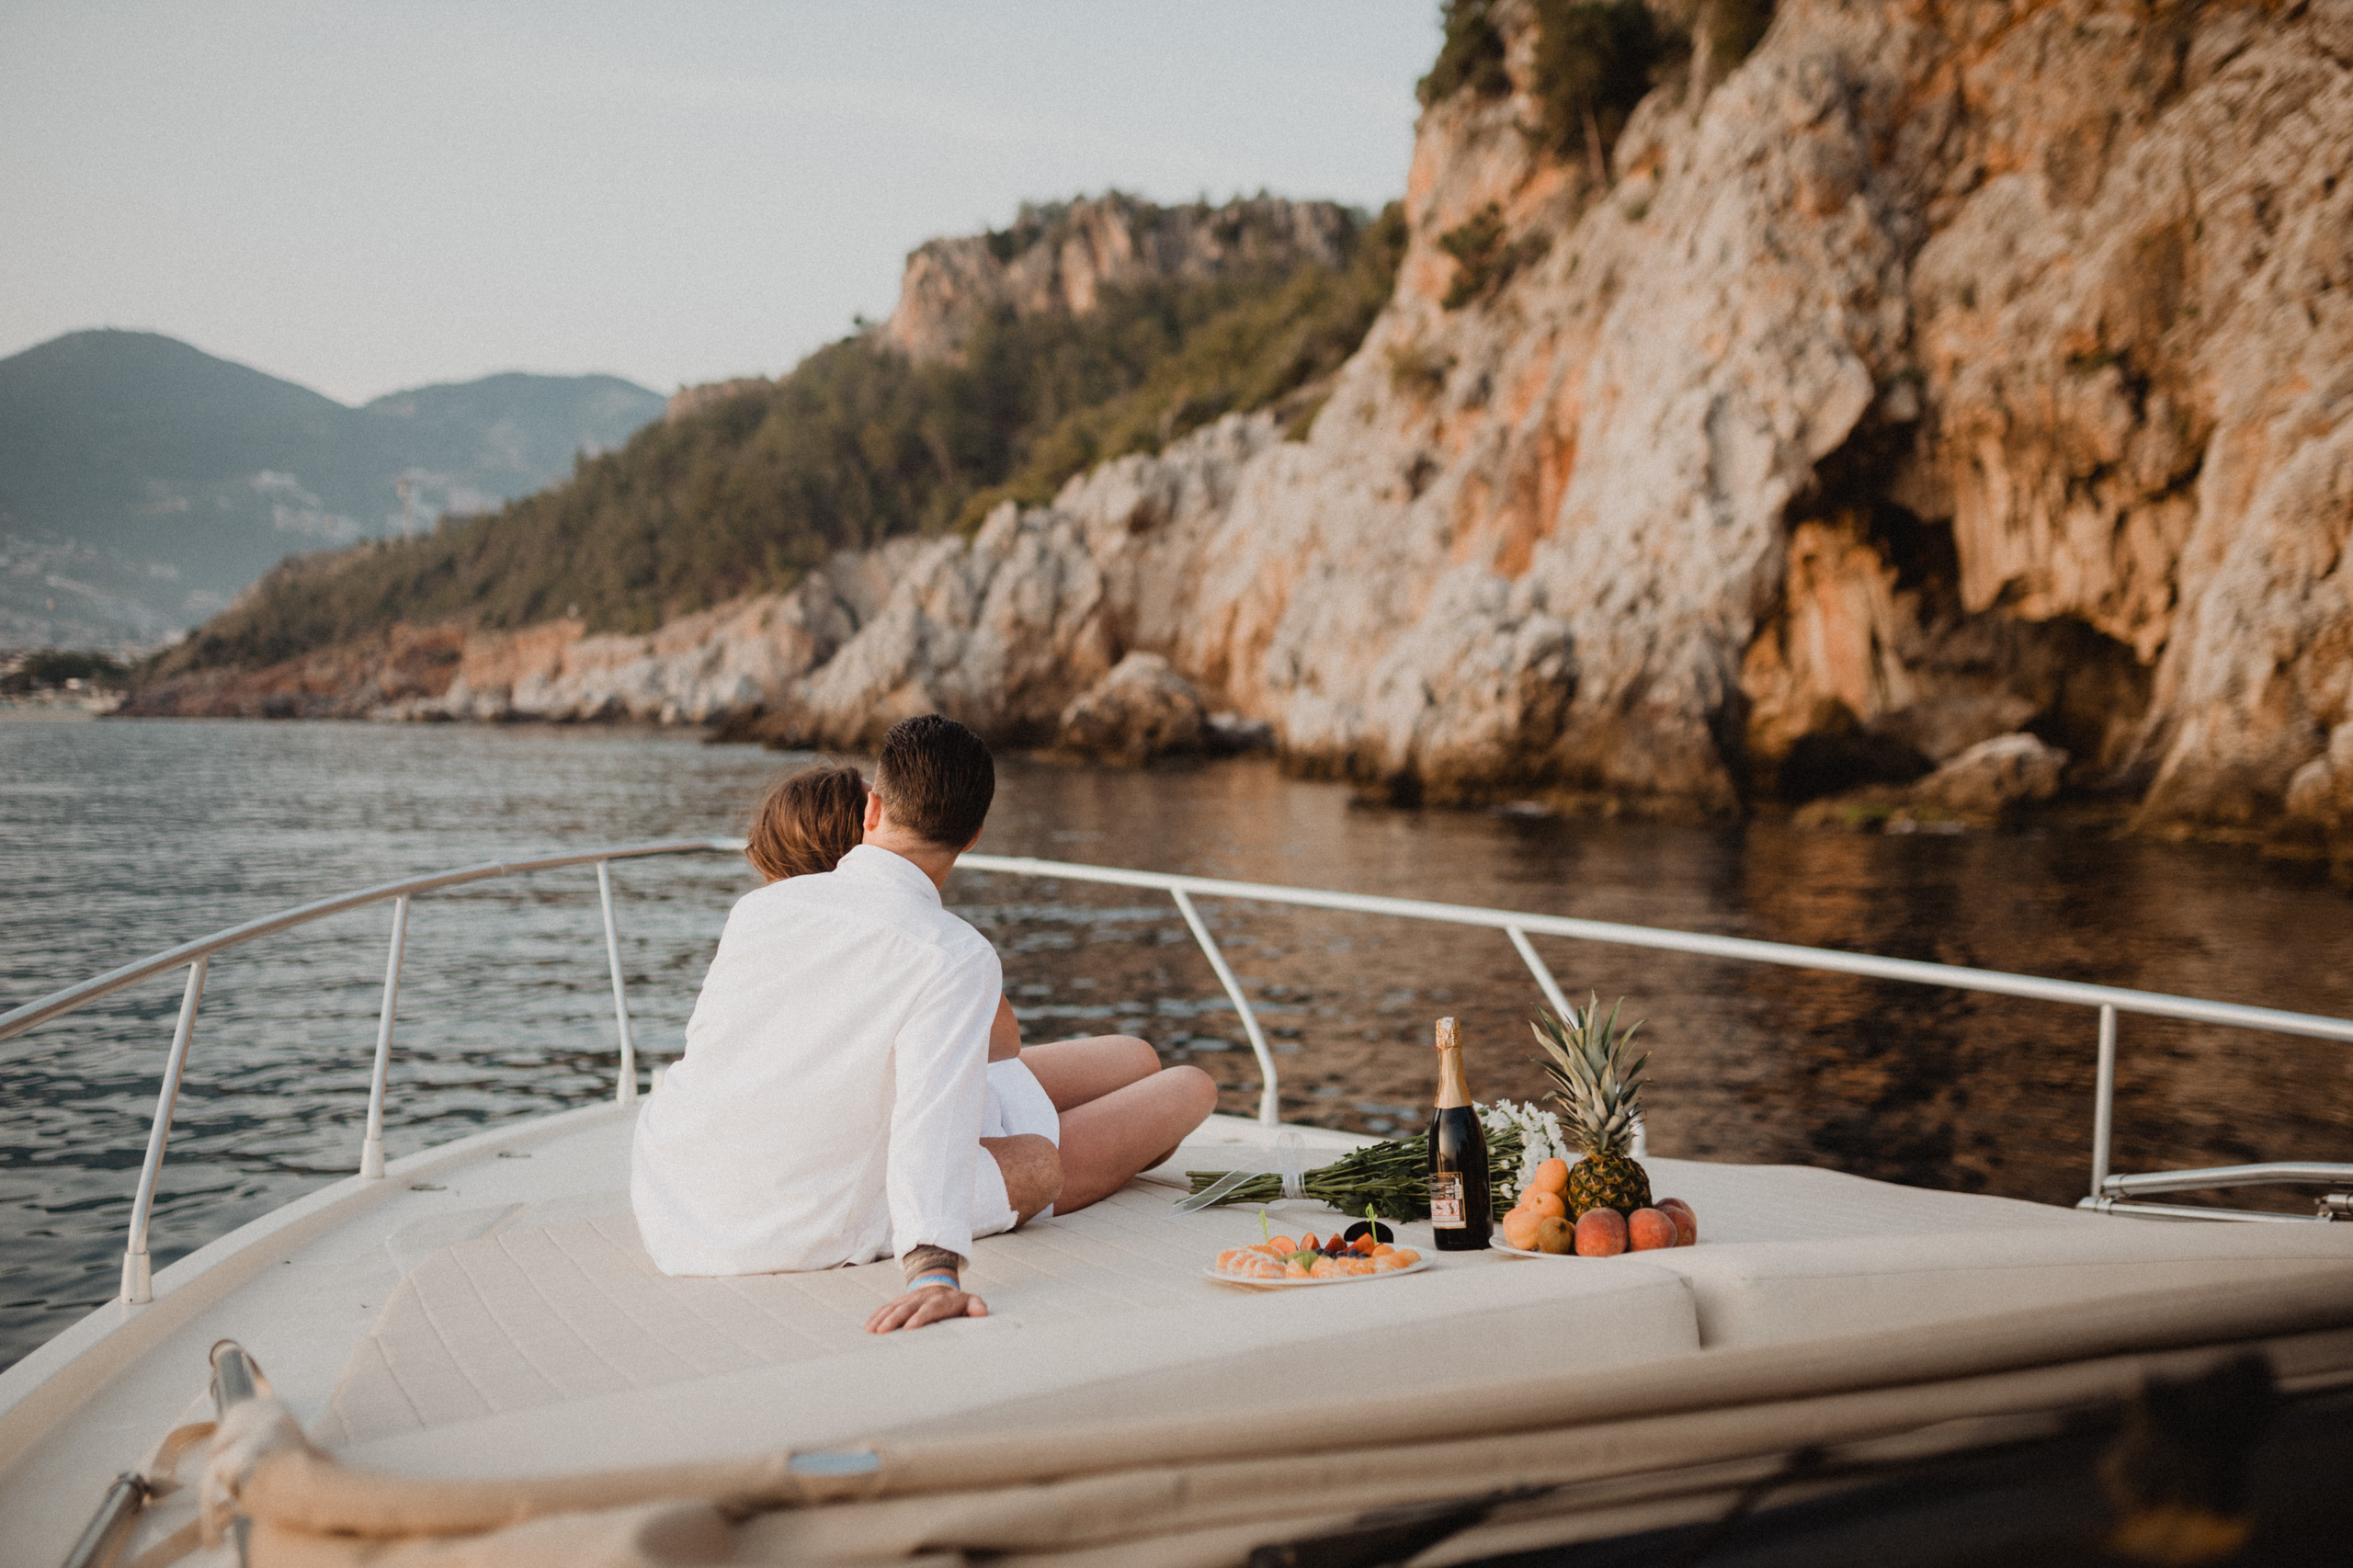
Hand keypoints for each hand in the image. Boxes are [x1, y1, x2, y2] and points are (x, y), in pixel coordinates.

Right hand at [865, 1282, 987, 1333]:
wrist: (939, 1285)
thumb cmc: (956, 1302)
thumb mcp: (969, 1301)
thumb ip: (976, 1306)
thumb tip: (983, 1313)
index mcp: (940, 1301)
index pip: (930, 1308)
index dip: (920, 1317)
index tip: (910, 1327)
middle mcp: (921, 1298)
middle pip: (906, 1308)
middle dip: (894, 1319)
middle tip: (883, 1331)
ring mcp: (908, 1299)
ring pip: (892, 1307)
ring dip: (881, 1318)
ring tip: (871, 1330)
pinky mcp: (898, 1301)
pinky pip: (884, 1308)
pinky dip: (875, 1316)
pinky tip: (867, 1327)